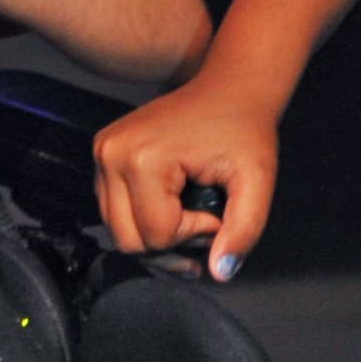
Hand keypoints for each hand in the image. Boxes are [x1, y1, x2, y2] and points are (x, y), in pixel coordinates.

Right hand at [93, 78, 277, 279]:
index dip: (193, 236)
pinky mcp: (104, 152)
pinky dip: (142, 218)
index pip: (155, 235)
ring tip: (191, 217)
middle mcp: (112, 153)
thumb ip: (244, 231)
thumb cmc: (244, 130)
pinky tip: (173, 207)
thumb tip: (220, 273)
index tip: (217, 213)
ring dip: (156, 234)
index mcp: (142, 158)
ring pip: (117, 230)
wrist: (230, 88)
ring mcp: (103, 151)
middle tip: (206, 224)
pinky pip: (114, 209)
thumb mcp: (257, 182)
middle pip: (128, 240)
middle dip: (171, 244)